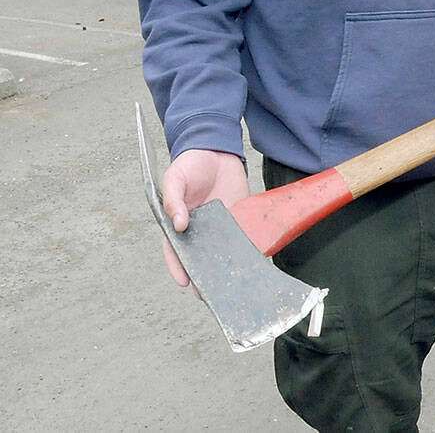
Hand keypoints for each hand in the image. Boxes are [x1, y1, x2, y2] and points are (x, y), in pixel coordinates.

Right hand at [159, 149, 248, 287]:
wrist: (216, 149)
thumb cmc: (190, 164)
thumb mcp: (174, 178)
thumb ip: (173, 200)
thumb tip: (178, 224)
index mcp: (178, 222)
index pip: (175, 250)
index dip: (178, 266)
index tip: (184, 281)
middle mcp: (199, 228)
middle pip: (200, 256)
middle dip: (204, 274)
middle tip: (209, 293)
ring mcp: (219, 224)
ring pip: (221, 250)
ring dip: (226, 266)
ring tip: (232, 283)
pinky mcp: (238, 216)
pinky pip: (241, 235)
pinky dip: (246, 247)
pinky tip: (252, 258)